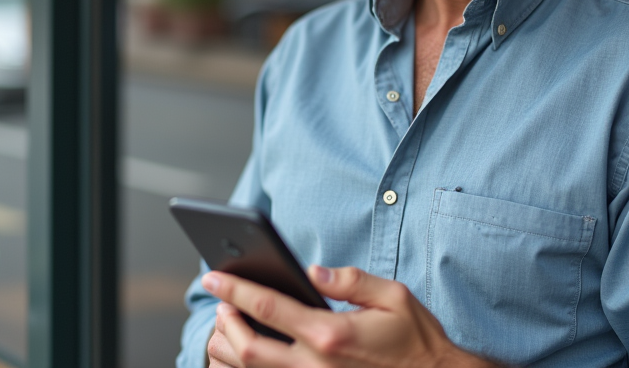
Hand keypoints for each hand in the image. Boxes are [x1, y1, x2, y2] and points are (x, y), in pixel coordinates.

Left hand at [200, 265, 498, 367]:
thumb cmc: (415, 340)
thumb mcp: (394, 297)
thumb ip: (351, 280)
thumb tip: (313, 270)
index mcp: (331, 334)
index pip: (268, 306)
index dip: (234, 289)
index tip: (213, 276)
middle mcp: (315, 366)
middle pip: (247, 347)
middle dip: (224, 321)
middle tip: (218, 302)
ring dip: (228, 350)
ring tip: (224, 328)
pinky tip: (244, 356)